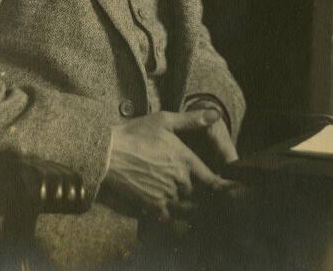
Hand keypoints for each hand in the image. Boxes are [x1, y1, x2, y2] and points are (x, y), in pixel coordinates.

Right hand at [104, 110, 233, 221]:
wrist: (107, 154)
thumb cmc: (135, 134)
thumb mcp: (163, 120)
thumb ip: (192, 120)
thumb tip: (216, 114)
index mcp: (186, 160)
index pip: (213, 181)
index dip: (221, 186)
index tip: (225, 187)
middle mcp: (180, 182)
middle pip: (202, 197)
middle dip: (206, 195)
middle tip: (209, 195)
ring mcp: (166, 197)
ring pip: (189, 210)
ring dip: (193, 207)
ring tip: (193, 203)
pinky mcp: (152, 207)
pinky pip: (172, 218)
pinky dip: (176, 216)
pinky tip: (173, 209)